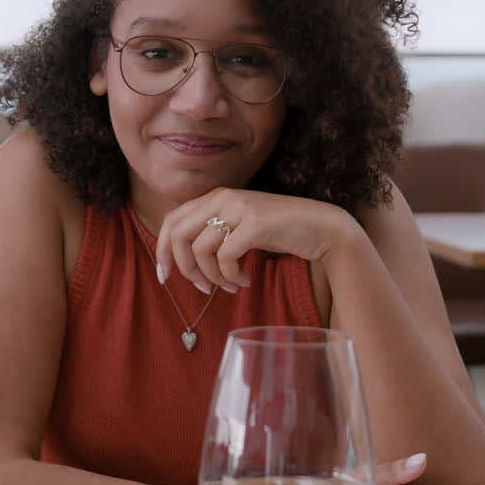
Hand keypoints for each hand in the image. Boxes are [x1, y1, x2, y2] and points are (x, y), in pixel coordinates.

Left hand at [154, 187, 355, 293]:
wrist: (322, 228)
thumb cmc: (280, 232)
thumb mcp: (241, 226)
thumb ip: (214, 233)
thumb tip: (184, 261)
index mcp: (215, 197)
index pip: (171, 221)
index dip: (162, 250)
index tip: (164, 276)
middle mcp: (223, 198)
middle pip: (178, 235)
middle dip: (184, 268)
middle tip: (202, 288)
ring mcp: (238, 209)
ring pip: (200, 250)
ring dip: (213, 277)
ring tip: (230, 286)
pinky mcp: (254, 224)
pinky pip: (225, 258)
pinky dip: (232, 277)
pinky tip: (245, 281)